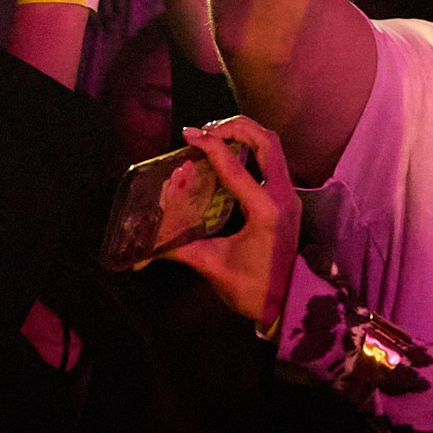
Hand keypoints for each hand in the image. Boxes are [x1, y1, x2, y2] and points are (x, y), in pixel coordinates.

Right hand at [163, 116, 300, 331]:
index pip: (234, 166)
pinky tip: (230, 155)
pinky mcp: (288, 200)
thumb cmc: (252, 289)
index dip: (209, 145)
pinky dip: (252, 149)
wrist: (289, 304)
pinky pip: (273, 161)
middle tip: (206, 130)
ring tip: (217, 135)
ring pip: (273, 147)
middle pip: (265, 141)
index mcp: (264, 210)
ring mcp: (289, 196)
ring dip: (246, 134)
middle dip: (235, 127)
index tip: (187, 134)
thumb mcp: (212, 265)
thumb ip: (178, 248)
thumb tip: (144, 246)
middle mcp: (282, 196)